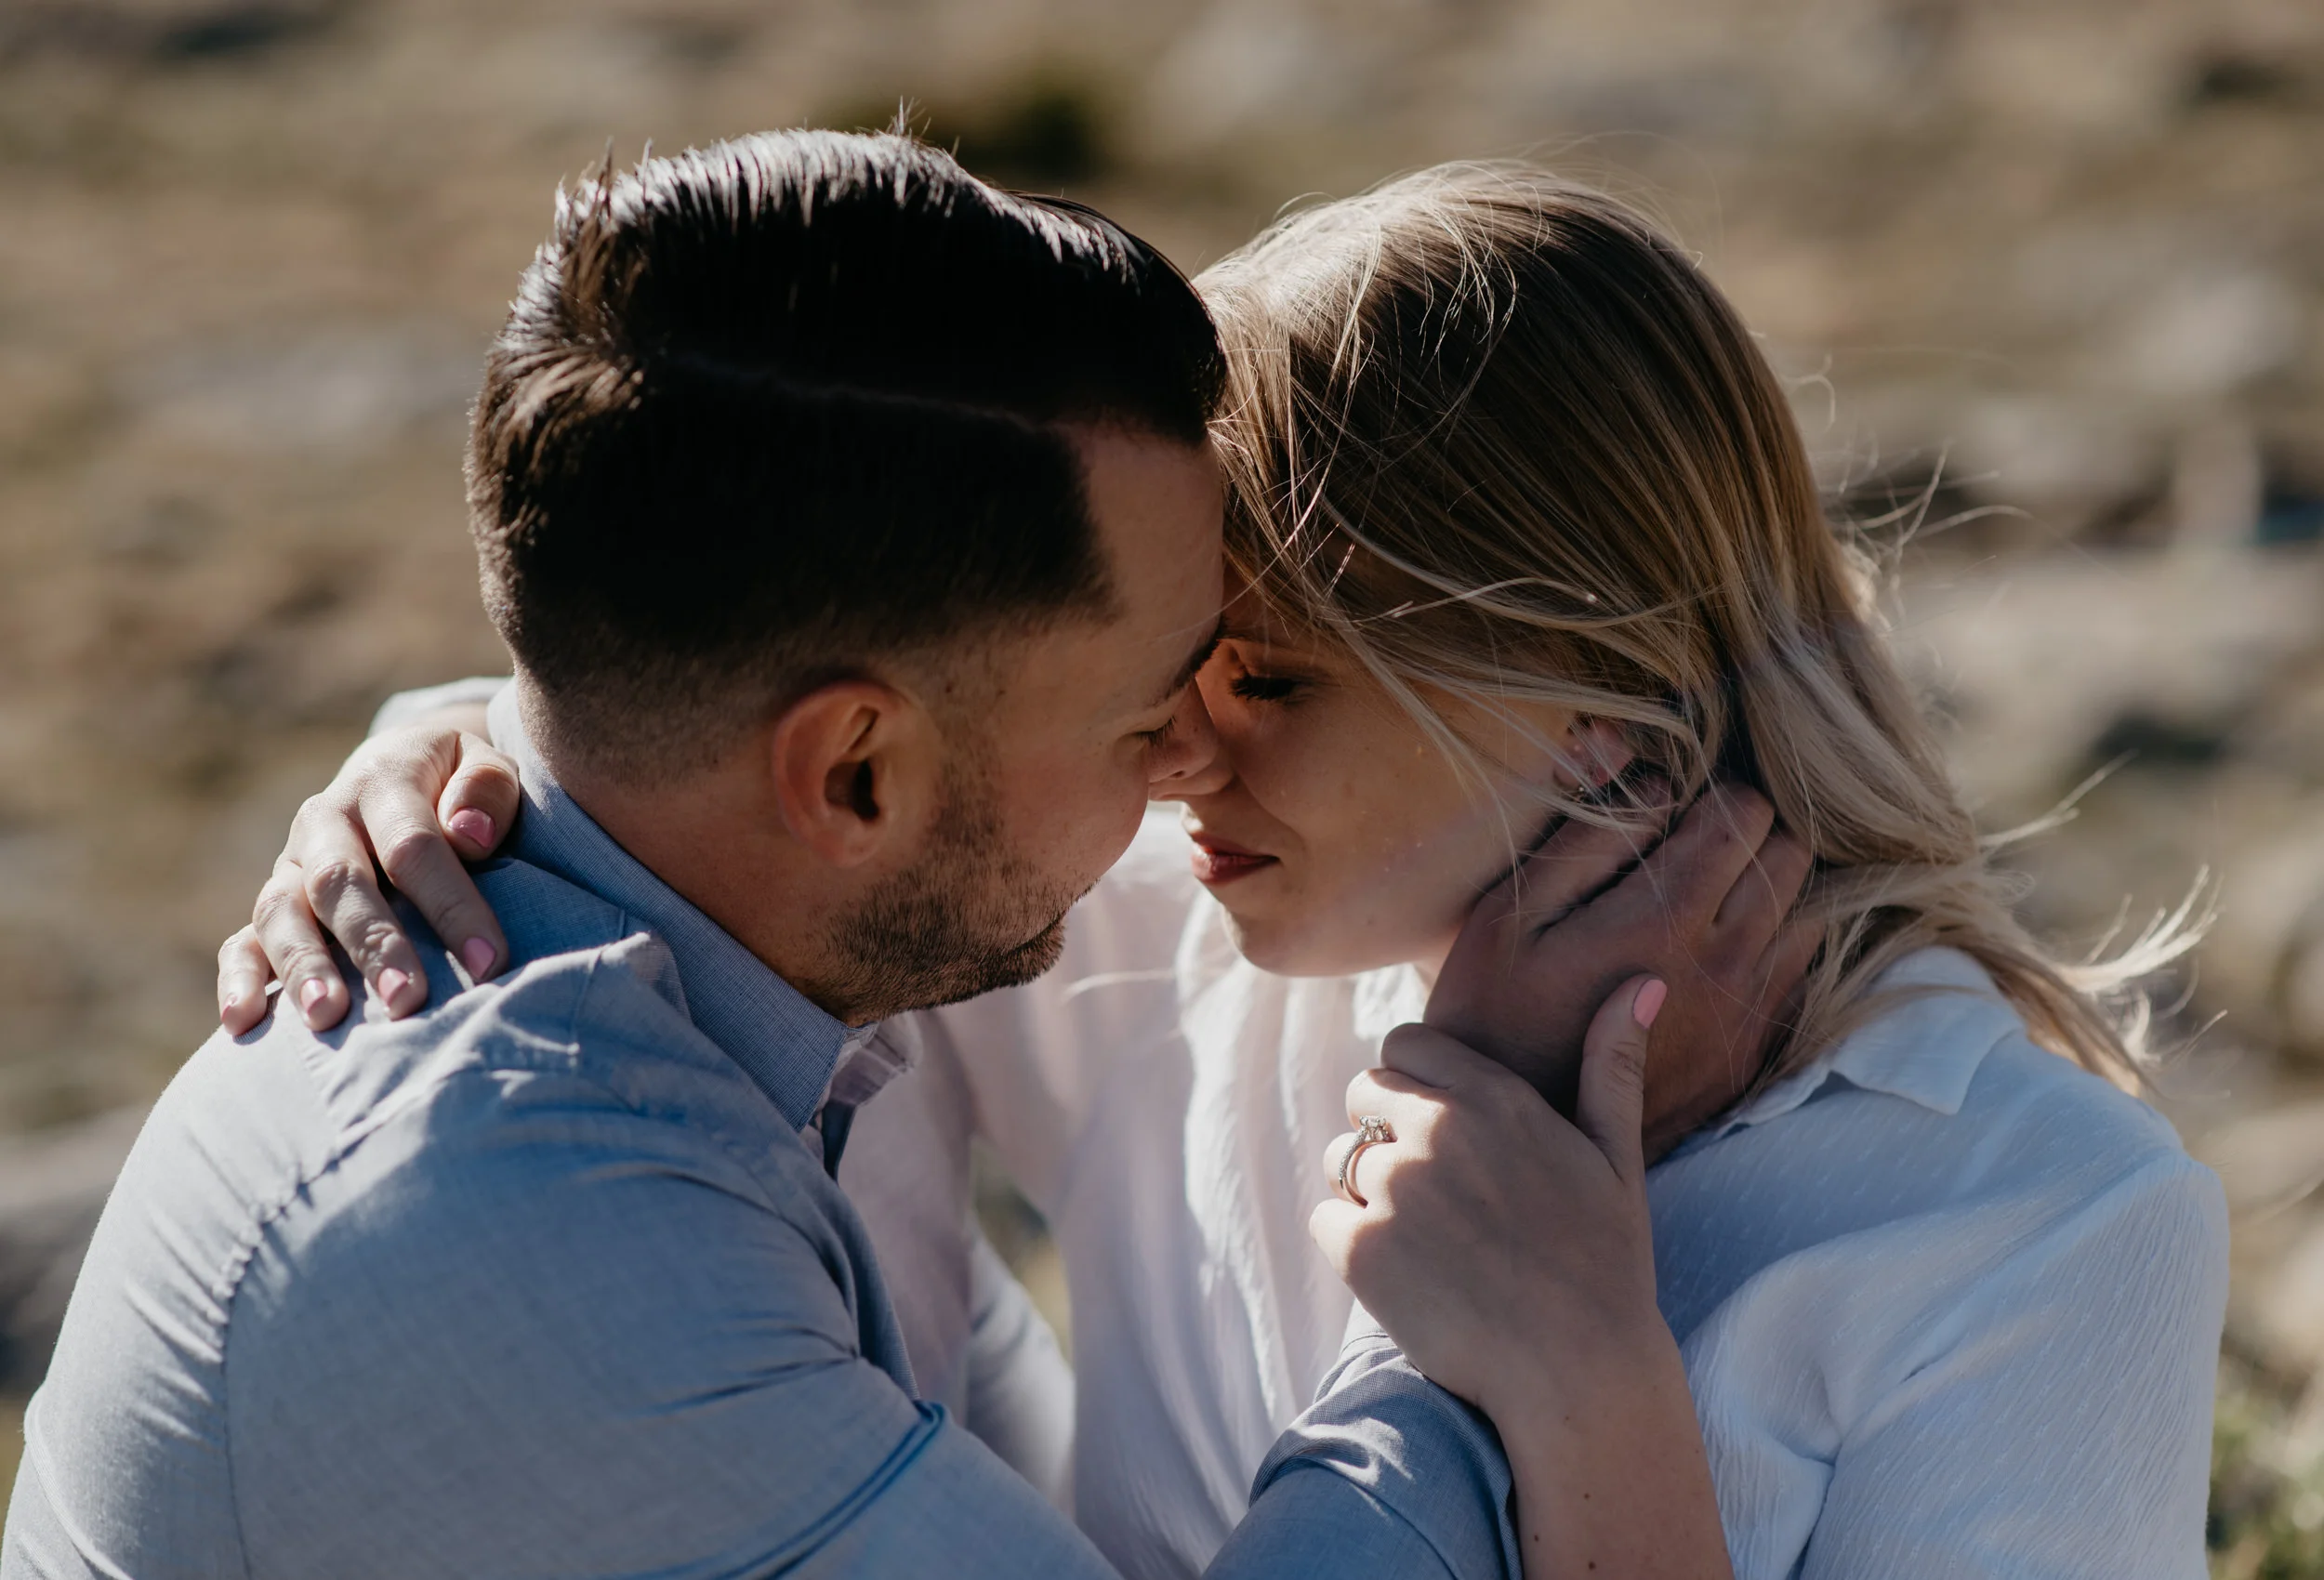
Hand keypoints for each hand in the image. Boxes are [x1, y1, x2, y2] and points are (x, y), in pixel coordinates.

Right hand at [217, 709, 518, 1033]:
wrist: (403, 769)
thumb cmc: (462, 786)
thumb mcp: (485, 763)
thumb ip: (486, 789)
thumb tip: (471, 835)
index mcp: (382, 782)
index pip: (413, 846)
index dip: (452, 906)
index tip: (488, 963)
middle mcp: (325, 823)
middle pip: (340, 883)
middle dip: (374, 945)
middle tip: (407, 1001)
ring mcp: (291, 865)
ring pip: (283, 913)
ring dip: (304, 966)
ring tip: (328, 1017)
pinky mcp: (273, 905)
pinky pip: (242, 941)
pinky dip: (238, 980)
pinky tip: (244, 1023)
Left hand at [1313, 980, 1666, 1411]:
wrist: (1577, 1369)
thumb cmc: (1604, 1265)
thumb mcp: (1617, 1155)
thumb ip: (1613, 1064)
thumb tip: (1642, 983)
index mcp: (1494, 1099)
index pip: (1404, 1044)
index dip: (1412, 1083)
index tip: (1437, 1126)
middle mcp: (1436, 1130)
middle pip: (1362, 1094)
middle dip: (1383, 1131)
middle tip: (1432, 1191)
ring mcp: (1393, 1188)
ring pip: (1339, 1159)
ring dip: (1365, 1190)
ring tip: (1424, 1240)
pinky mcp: (1359, 1248)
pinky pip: (1325, 1219)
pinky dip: (1351, 1245)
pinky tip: (1405, 1276)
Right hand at [1426, 779, 1818, 1159]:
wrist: (1513, 1146)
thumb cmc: (1492, 1018)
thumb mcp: (1507, 916)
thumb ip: (1584, 839)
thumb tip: (1649, 774)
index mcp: (1666, 919)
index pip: (1744, 814)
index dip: (1712, 794)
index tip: (1674, 808)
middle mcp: (1724, 965)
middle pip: (1791, 857)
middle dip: (1749, 836)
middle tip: (1691, 847)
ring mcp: (1745, 1016)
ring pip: (1808, 915)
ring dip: (1769, 893)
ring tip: (1705, 899)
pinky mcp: (1748, 1057)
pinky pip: (1797, 977)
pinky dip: (1771, 949)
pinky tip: (1710, 957)